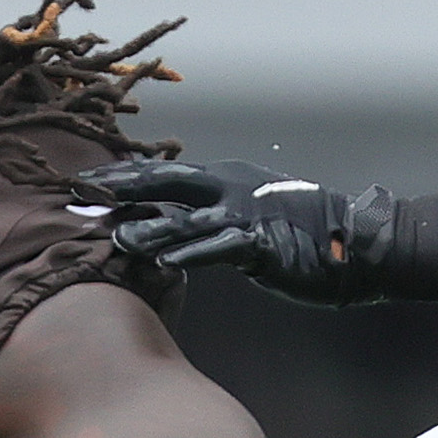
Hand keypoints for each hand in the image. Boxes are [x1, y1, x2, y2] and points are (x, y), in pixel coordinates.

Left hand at [77, 157, 397, 304]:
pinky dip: (192, 254)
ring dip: (151, 228)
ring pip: (189, 219)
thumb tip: (163, 227)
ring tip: (116, 236)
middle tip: (82, 192)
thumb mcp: (245, 217)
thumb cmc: (298, 234)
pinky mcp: (264, 243)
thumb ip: (207, 218)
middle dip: (123, 188)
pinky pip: (222, 248)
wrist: (354, 244)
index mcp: (223, 179)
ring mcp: (247, 215)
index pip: (163, 175)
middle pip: (167, 183)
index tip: (82, 183)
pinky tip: (165, 263)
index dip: (122, 178)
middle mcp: (230, 189)